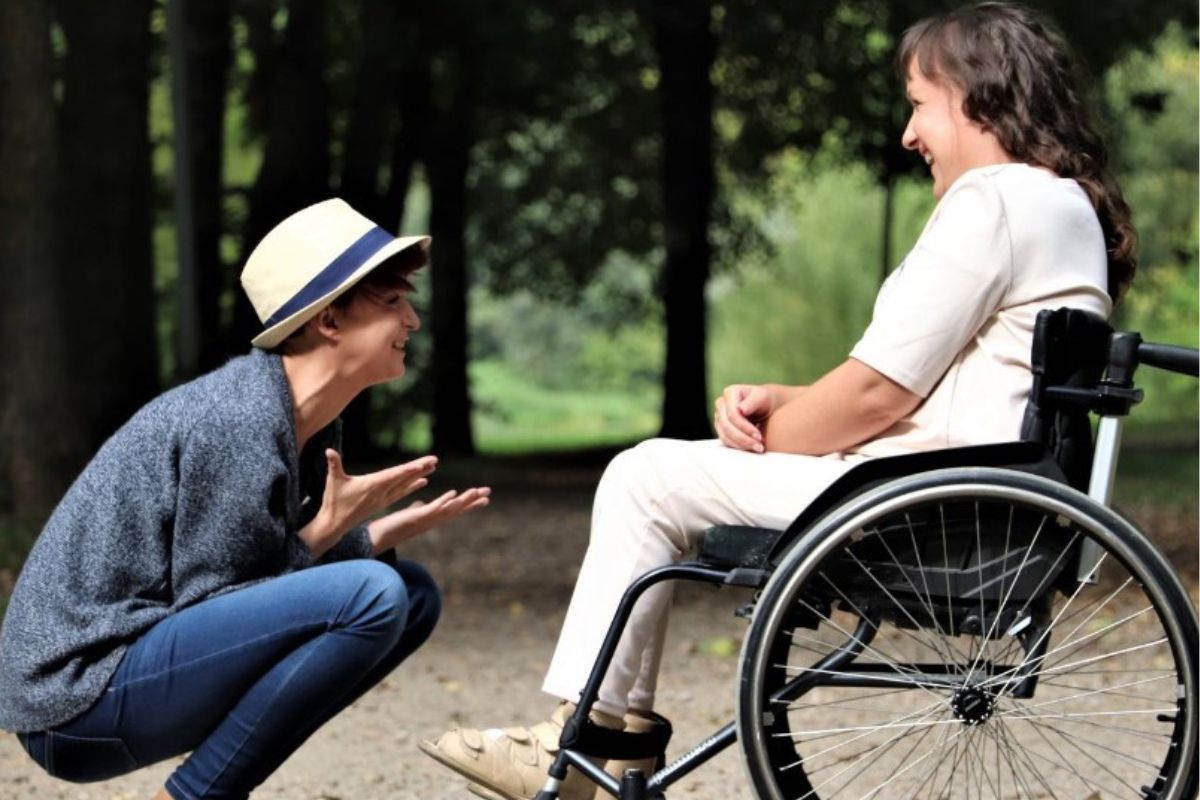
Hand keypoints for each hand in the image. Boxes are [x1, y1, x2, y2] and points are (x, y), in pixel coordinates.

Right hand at [314, 450, 436, 542]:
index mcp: (372, 485)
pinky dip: (413, 486)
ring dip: (419, 475)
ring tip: (433, 467)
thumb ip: (333, 465)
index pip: (393, 475)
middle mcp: (381, 492)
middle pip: (404, 478)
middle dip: (419, 468)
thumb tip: (328, 451)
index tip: (421, 464)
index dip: (408, 469)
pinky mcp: (383, 502)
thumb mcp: (332, 481)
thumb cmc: (334, 500)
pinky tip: (424, 481)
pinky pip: (402, 492)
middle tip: (434, 460)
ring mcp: (383, 498)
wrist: (335, 523)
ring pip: (405, 485)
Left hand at [369, 485, 491, 550]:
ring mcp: (425, 520)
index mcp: (432, 518)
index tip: (485, 498)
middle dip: (473, 502)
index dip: (469, 504)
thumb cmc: (392, 528)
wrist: (376, 539)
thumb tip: (420, 504)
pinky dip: (444, 501)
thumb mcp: (408, 516)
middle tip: (489, 493)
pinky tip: (453, 493)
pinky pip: (433, 509)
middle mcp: (432, 521)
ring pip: (449, 509)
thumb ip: (417, 509)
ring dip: (463, 501)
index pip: (454, 510)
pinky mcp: (415, 518)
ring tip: (476, 491)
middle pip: (457, 510)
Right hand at [714, 384, 771, 452]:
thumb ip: (752, 401)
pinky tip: (751, 448)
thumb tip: (740, 410)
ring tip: (758, 448)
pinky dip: (738, 446)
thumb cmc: (764, 399)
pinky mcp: (721, 427)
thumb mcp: (763, 397)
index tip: (759, 436)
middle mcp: (721, 403)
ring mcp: (719, 416)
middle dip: (743, 438)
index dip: (744, 427)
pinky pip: (725, 440)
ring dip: (741, 444)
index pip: (732, 414)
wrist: (765, 405)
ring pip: (724, 435)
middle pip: (727, 426)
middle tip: (759, 446)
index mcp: (730, 392)